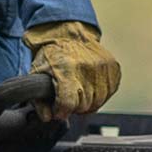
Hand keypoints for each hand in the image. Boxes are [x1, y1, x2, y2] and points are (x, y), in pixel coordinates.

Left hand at [0, 20, 121, 138]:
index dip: (62, 111)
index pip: (68, 103)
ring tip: (78, 91)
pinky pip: (109, 93)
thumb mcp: (37, 74)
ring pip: (98, 102)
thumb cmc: (52, 53)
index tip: (59, 110)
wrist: (69, 33)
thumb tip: (48, 117)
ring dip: (87, 102)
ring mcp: (103, 68)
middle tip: (67, 96)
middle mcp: (87, 68)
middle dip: (73, 106)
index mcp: (66, 69)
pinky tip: (90, 86)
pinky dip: (100, 94)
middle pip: (83, 105)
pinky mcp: (113, 67)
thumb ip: (39, 100)